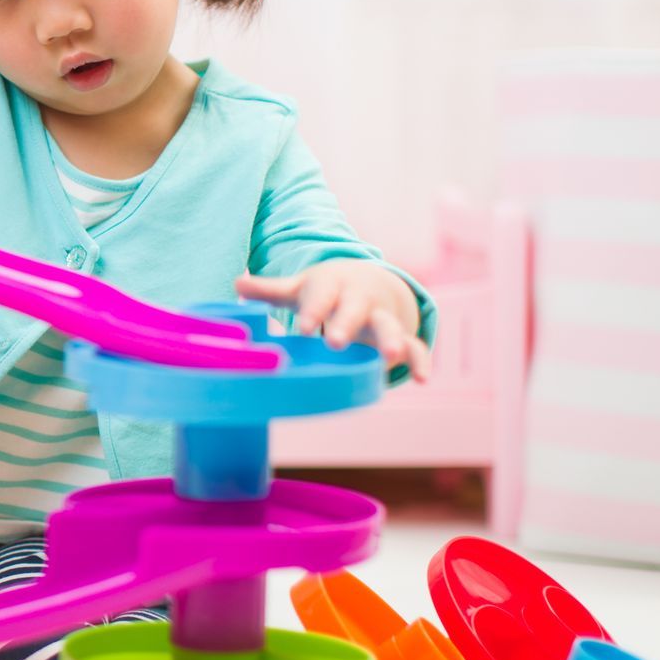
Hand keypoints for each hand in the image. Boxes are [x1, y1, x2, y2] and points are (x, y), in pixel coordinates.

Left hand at [234, 260, 433, 381]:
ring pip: (388, 326)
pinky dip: (420, 360)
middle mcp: (359, 300)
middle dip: (345, 324)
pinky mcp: (400, 336)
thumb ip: (270, 290)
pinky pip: (415, 347)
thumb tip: (237, 284)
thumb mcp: (299, 288)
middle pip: (354, 309)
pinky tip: (422, 378)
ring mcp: (381, 318)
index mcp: (332, 286)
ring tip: (388, 358)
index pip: (322, 295)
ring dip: (390, 340)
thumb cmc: (324, 290)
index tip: (303, 329)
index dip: (314, 311)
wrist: (369, 280)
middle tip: (334, 342)